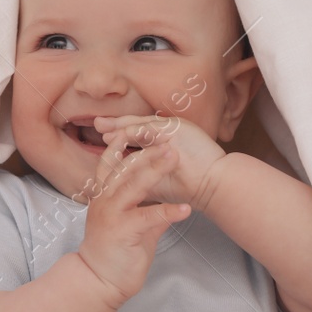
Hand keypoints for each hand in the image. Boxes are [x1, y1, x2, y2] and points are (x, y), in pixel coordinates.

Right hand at [74, 145, 189, 307]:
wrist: (98, 281)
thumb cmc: (114, 254)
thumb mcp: (133, 226)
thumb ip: (148, 210)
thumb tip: (170, 202)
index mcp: (104, 196)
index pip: (110, 164)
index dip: (123, 145)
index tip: (139, 127)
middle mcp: (105, 201)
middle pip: (125, 168)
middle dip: (147, 151)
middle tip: (168, 137)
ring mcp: (112, 214)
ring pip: (134, 185)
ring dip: (156, 170)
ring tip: (175, 157)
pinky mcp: (123, 231)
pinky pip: (149, 216)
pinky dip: (169, 211)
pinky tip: (187, 209)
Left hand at [90, 113, 225, 208]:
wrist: (214, 187)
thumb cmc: (187, 187)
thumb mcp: (156, 179)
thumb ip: (139, 174)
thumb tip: (115, 178)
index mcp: (163, 139)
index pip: (137, 132)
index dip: (118, 132)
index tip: (100, 133)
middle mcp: (169, 130)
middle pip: (137, 123)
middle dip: (116, 124)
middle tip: (97, 123)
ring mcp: (175, 128)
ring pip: (144, 124)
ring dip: (124, 125)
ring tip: (106, 128)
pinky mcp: (181, 131)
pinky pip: (156, 129)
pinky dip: (140, 130)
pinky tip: (125, 132)